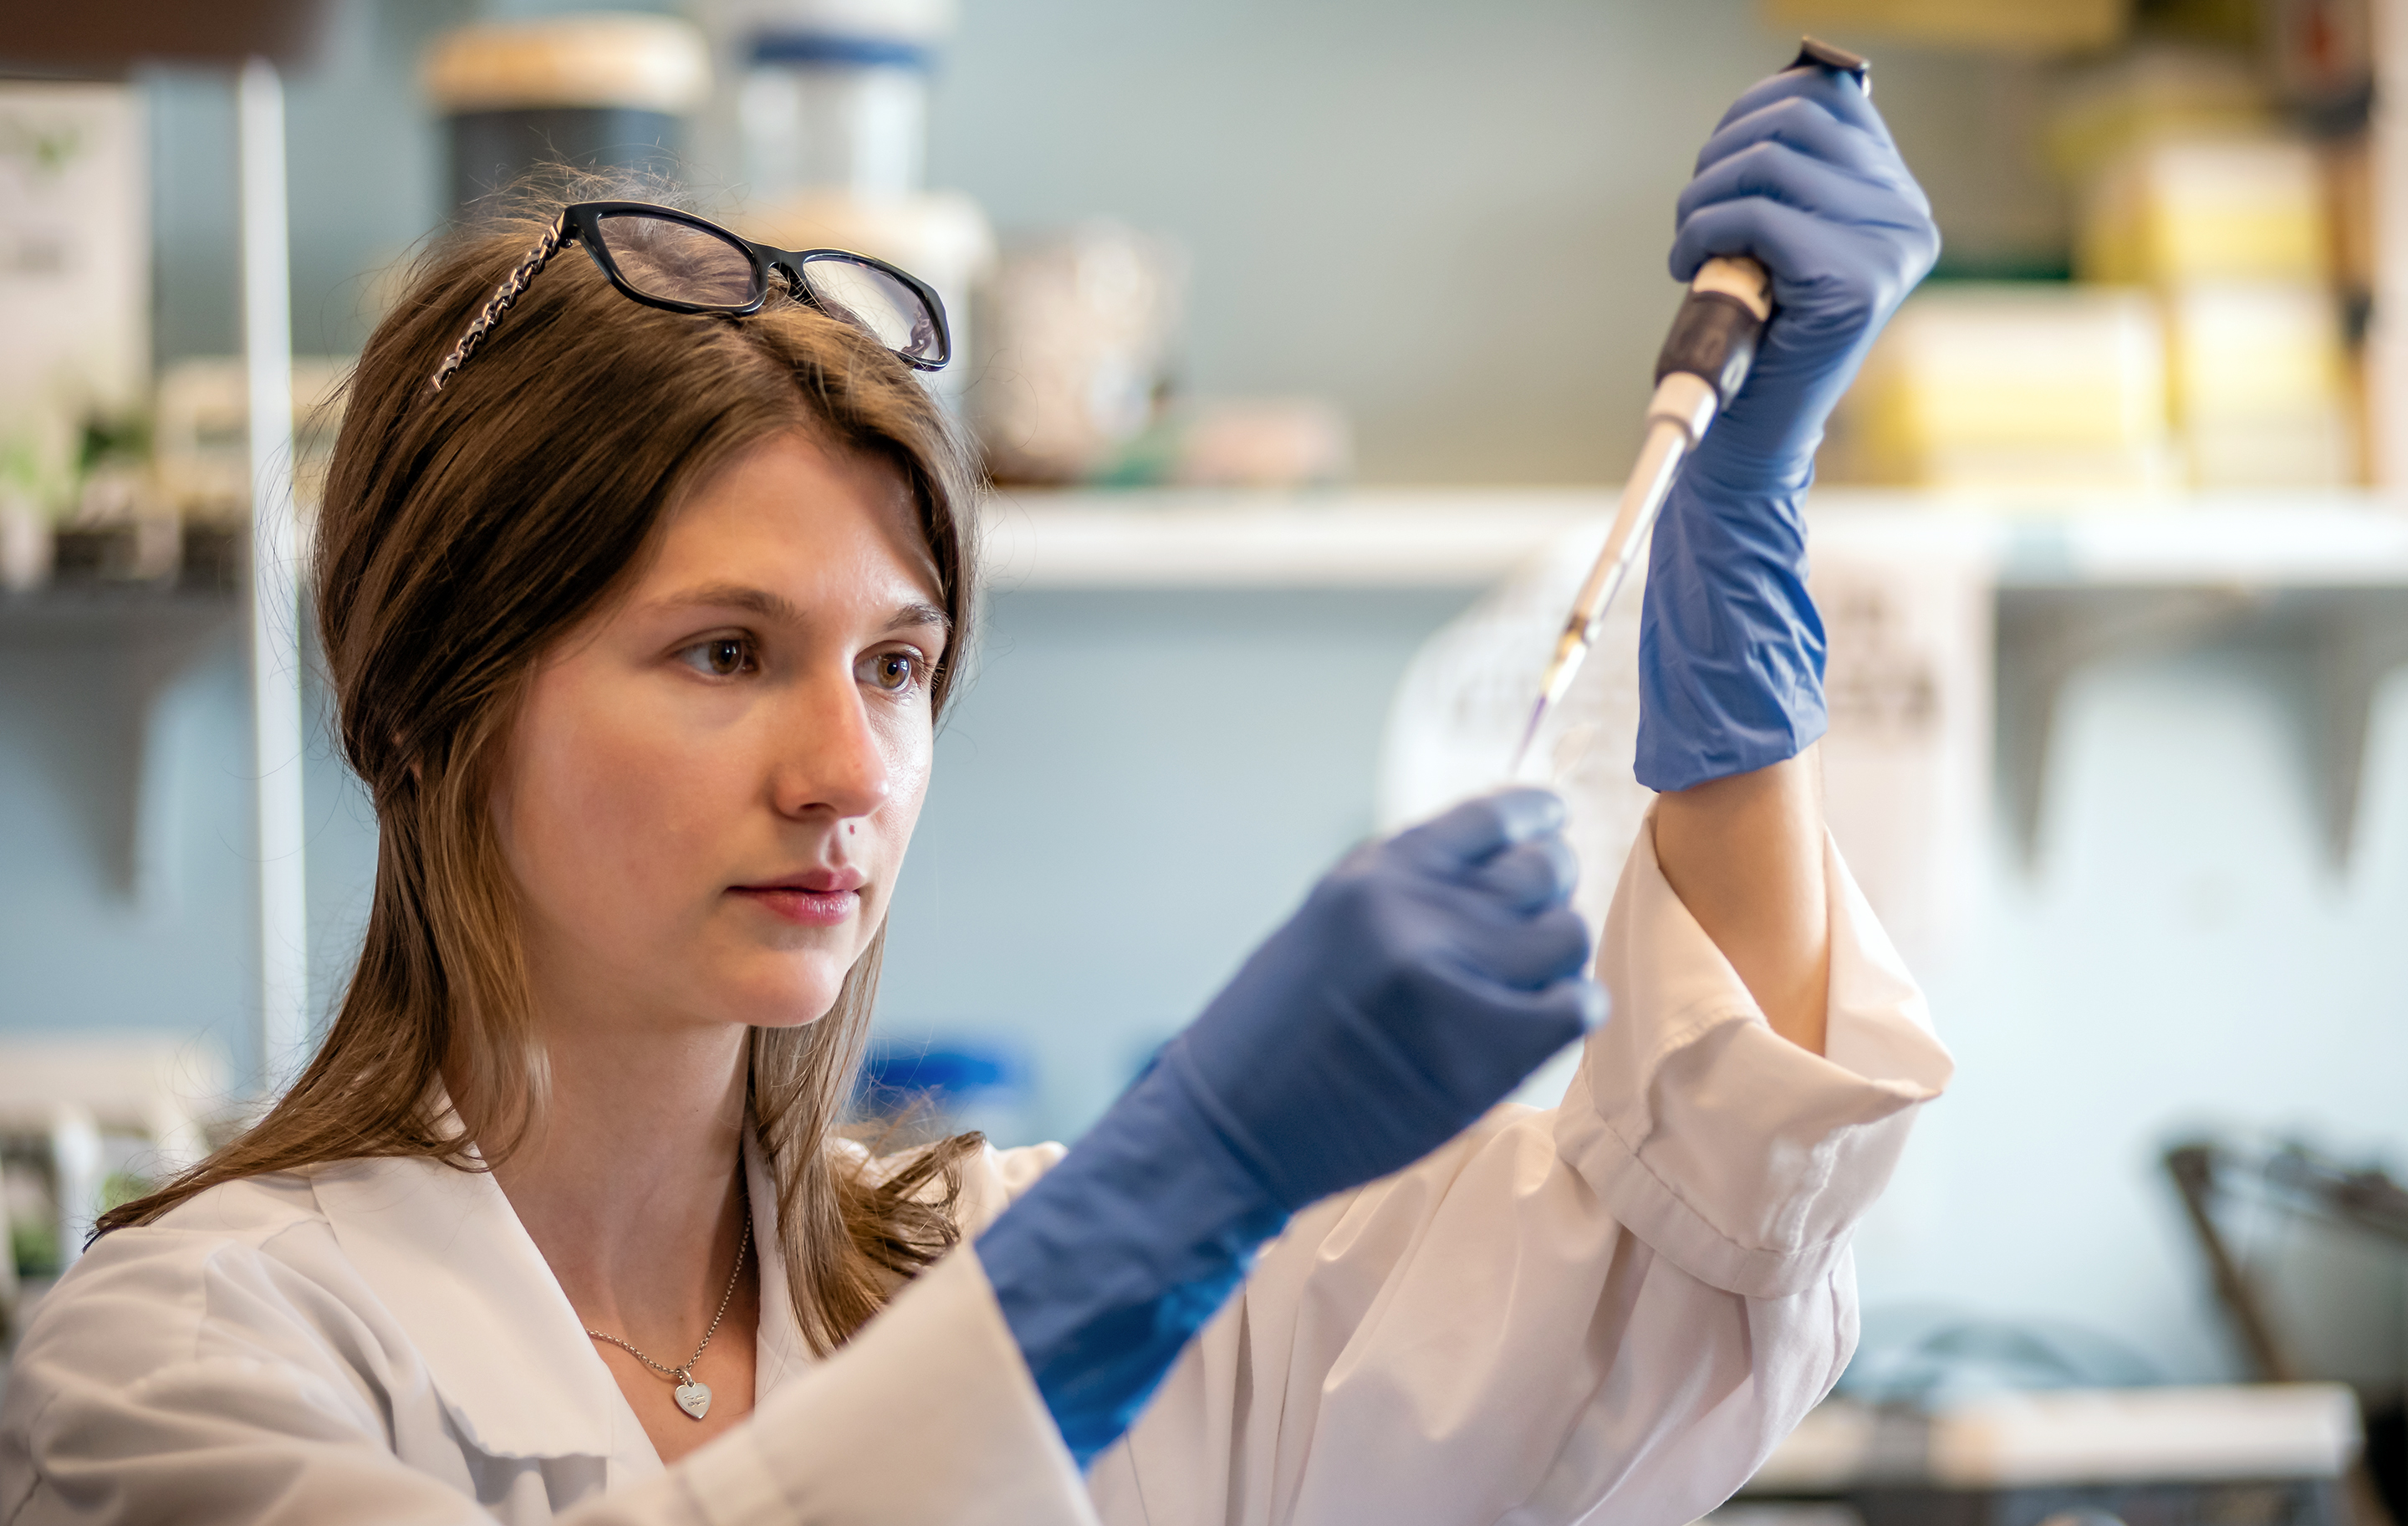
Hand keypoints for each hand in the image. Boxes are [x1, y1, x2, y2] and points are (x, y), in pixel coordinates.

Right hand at [977, 789, 1600, 1463]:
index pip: (1490, 817)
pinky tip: (1539, 1023)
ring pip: (1566, 936)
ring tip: (1527, 983)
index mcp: (1372, 874)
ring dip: (1556, 957)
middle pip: (1541, 871)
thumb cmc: (1272, 1033)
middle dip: (1546, 892)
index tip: (1551, 821)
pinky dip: (1570, 1010)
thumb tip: (1500, 869)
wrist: (1229, 1130)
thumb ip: (1405, 892)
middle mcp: (1415, 914)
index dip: (1534, 818)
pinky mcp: (1484, 1053)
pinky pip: (1577, 1006)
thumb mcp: (1327, 924)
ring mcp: (1453, 981)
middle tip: (1532, 922)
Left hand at [1636, 63, 1938, 791]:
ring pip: (1771, 161)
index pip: (1828, 100)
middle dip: (1720, 156)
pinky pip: (1760, 216)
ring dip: (1703, 198)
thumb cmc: (1748, 337)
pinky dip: (1704, 234)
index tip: (1716, 170)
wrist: (1745, 440)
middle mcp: (1908, 220)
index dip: (1752, 115)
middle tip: (1695, 217)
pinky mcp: (1857, 285)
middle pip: (1797, 118)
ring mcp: (1890, 252)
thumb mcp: (1774, 235)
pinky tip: (1694, 271)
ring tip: (1693, 248)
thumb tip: (1794, 81)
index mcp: (1895, 199)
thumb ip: (1795, 166)